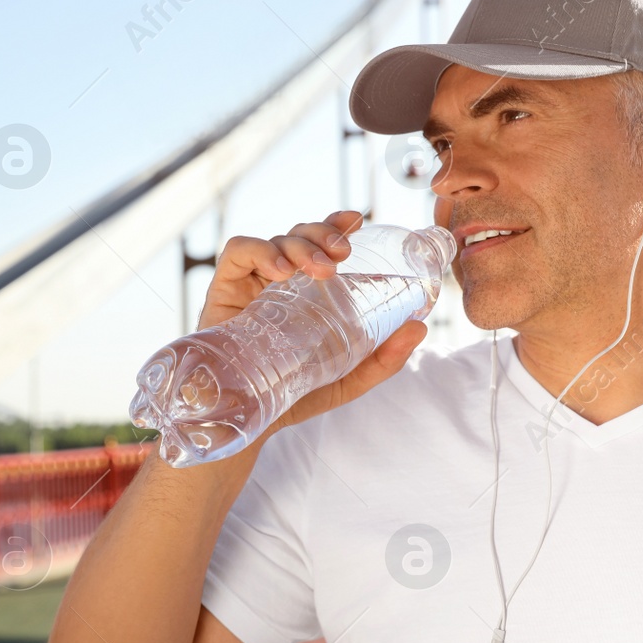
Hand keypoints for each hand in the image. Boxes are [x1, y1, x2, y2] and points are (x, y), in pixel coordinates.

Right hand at [196, 209, 427, 437]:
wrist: (248, 422)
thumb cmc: (294, 396)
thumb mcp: (347, 379)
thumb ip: (383, 359)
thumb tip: (419, 328)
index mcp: (304, 292)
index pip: (319, 244)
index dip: (335, 224)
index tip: (357, 220)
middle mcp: (277, 282)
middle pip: (299, 235)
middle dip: (323, 233)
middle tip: (343, 254)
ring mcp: (250, 284)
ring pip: (274, 239)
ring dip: (301, 244)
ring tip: (319, 268)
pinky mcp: (223, 290)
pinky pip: (239, 252)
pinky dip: (261, 251)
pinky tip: (280, 271)